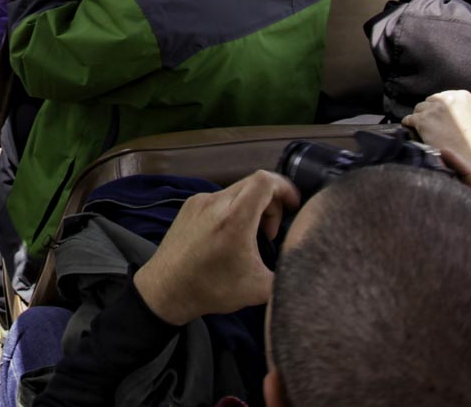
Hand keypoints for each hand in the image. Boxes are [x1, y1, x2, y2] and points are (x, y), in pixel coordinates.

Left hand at [133, 171, 300, 323]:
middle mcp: (215, 202)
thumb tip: (305, 265)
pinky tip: (230, 235)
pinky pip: (220, 198)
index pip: (265, 180)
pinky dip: (234, 209)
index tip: (294, 206)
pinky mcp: (188, 205)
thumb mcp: (258, 289)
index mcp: (234, 218)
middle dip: (271, 203)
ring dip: (252, 206)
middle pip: (254, 183)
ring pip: (237, 190)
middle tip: (270, 232)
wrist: (165, 290)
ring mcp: (199, 201)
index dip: (286, 187)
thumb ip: (287, 274)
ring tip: (251, 236)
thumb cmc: (211, 289)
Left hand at [403, 90, 470, 211]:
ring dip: (420, 117)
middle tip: (431, 124)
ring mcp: (434, 109)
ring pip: (419, 108)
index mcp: (464, 97)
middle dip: (430, 111)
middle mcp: (448, 98)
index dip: (442, 109)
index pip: (445, 97)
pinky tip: (411, 129)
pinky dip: (408, 124)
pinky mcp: (422, 120)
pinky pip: (408, 119)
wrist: (470, 160)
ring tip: (422, 129)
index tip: (440, 117)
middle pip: (431, 101)